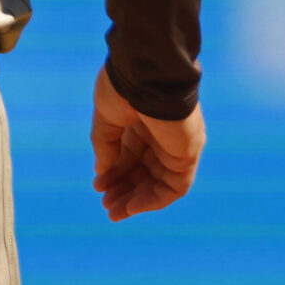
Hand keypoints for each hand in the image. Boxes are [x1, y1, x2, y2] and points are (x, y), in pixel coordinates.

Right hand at [90, 66, 203, 220]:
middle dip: (124, 189)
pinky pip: (174, 186)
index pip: (130, 154)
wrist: (148, 73)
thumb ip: (106, 146)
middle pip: (144, 170)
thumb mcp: (107, 119)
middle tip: (106, 204)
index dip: (114, 173)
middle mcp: (162, 133)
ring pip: (158, 181)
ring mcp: (176, 144)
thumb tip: (102, 173)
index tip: (98, 186)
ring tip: (114, 211)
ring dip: (137, 199)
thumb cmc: (125, 86)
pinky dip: (154, 199)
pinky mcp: (187, 153)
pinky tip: (132, 206)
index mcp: (143, 119)